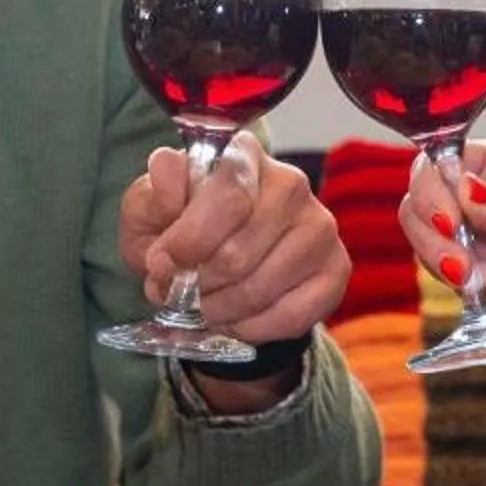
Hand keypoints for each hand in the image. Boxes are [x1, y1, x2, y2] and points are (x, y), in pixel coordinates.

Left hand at [122, 137, 349, 347]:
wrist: (219, 266)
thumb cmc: (181, 233)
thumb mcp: (149, 212)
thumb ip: (153, 196)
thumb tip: (168, 179)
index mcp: (243, 157)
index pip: (227, 198)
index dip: (188, 241)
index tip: (160, 265)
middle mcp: (291, 184)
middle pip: (239, 254)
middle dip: (197, 286)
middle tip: (178, 294)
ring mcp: (320, 227)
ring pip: (259, 289)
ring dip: (218, 311)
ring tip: (203, 308)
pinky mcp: (336, 268)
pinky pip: (290, 316)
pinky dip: (250, 329)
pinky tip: (235, 320)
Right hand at [398, 139, 485, 351]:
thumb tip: (463, 191)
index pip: (437, 164)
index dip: (431, 190)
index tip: (448, 220)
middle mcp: (473, 197)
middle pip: (417, 206)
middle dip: (430, 236)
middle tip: (459, 263)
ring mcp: (472, 237)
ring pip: (426, 247)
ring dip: (446, 267)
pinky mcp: (477, 275)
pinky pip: (452, 282)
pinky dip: (473, 290)